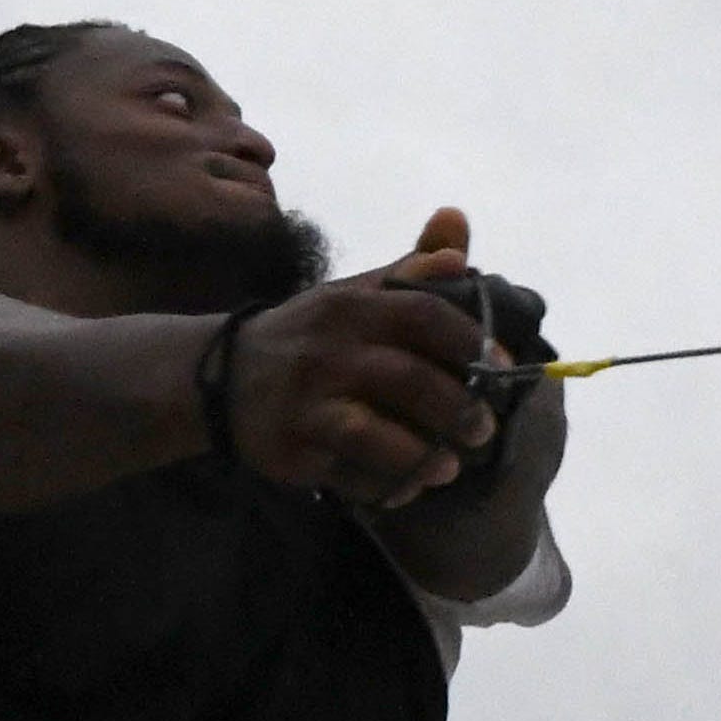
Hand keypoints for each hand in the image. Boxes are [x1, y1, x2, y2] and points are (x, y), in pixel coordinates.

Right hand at [224, 208, 500, 506]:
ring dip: (421, 454)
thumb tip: (457, 233)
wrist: (219, 374)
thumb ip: (407, 271)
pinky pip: (345, 472)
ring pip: (373, 433)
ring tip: (450, 466)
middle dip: (456, 408)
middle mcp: (326, 351)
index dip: (470, 340)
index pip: (422, 314)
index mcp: (349, 306)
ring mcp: (304, 403)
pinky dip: (383, 483)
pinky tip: (409, 487)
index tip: (500, 366)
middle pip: (407, 379)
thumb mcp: (351, 294)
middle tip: (484, 428)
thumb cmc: (308, 335)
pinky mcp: (290, 447)